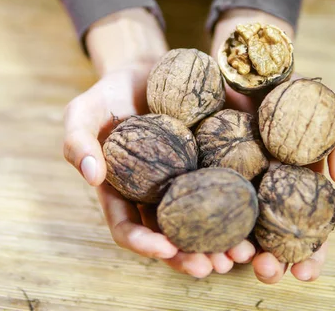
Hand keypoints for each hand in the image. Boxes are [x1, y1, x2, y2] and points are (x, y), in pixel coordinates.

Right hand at [63, 9, 255, 277]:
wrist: (145, 70)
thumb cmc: (108, 93)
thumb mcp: (83, 111)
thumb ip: (78, 141)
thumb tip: (93, 176)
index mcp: (121, 192)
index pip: (128, 228)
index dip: (145, 244)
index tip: (166, 250)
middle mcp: (153, 195)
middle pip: (170, 236)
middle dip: (190, 256)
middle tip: (214, 266)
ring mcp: (183, 182)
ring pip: (200, 222)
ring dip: (220, 243)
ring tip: (242, 254)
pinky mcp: (208, 164)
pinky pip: (223, 190)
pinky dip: (238, 208)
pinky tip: (256, 216)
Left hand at [212, 9, 334, 283]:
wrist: (248, 64)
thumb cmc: (294, 88)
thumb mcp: (332, 105)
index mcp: (297, 189)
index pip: (309, 232)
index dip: (311, 256)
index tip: (306, 275)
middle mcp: (264, 193)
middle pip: (269, 238)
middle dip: (269, 262)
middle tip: (266, 271)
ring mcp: (231, 184)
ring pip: (231, 226)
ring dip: (230, 249)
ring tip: (229, 260)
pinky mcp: (201, 171)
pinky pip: (197, 198)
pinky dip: (195, 219)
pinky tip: (190, 235)